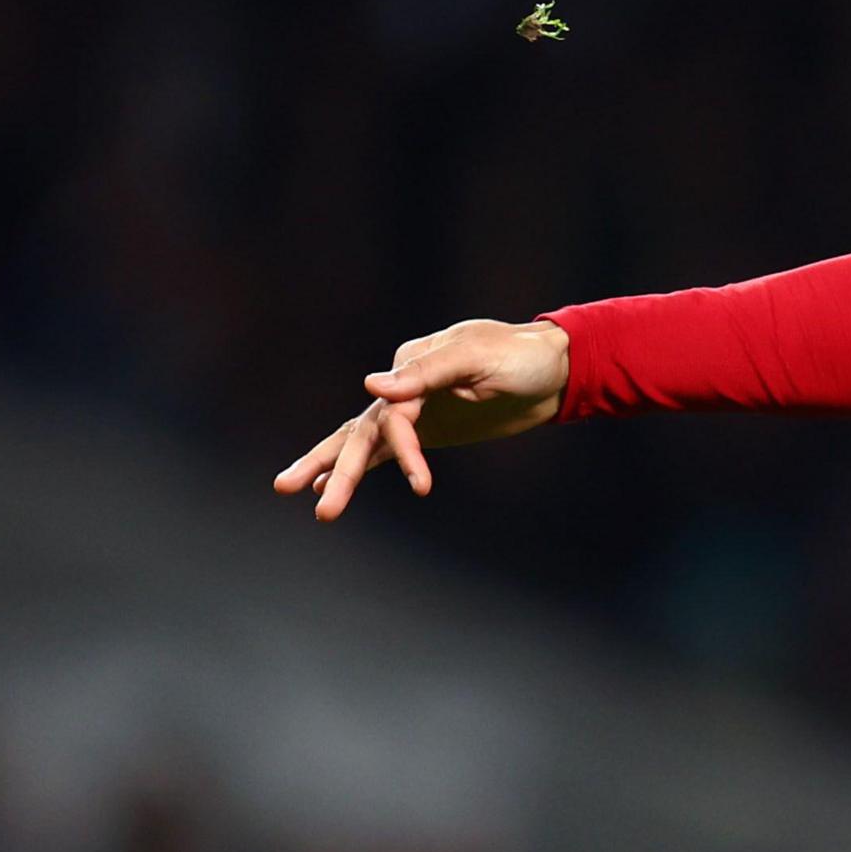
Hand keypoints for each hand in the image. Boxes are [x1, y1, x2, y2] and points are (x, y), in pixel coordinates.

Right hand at [272, 319, 571, 521]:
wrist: (555, 369)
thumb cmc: (521, 356)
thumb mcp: (479, 357)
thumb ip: (429, 371)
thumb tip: (371, 386)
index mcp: (413, 363)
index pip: (393, 414)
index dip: (403, 450)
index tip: (422, 486)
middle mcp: (405, 386)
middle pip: (361, 430)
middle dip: (333, 466)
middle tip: (295, 494)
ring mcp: (414, 410)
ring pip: (363, 441)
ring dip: (333, 469)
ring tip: (296, 494)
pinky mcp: (428, 430)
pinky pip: (384, 451)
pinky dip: (358, 467)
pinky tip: (327, 485)